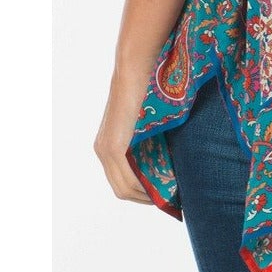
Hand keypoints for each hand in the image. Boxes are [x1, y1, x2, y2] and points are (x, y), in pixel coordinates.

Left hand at [96, 62, 157, 204]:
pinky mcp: (114, 147)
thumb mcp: (146, 124)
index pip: (121, 182)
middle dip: (145, 199)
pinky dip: (144, 188)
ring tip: (168, 196)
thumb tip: (169, 161)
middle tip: (168, 200)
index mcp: (107, 146)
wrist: (135, 71)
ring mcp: (106, 150)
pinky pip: (128, 179)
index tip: (162, 195)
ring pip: (124, 189)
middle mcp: (102, 150)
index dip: (141, 193)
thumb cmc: (146, 91)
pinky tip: (161, 187)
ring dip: (147, 196)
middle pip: (121, 191)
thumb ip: (149, 142)